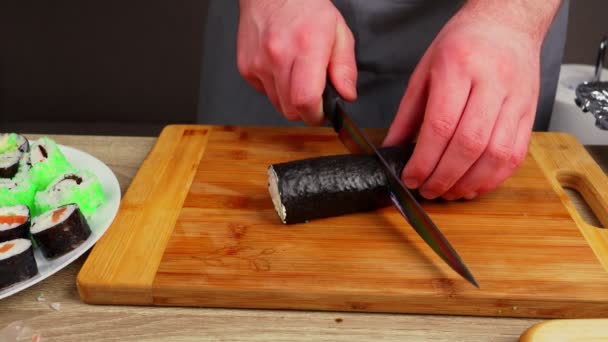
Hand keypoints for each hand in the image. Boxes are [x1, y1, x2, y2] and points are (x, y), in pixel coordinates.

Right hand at [237, 0, 356, 124]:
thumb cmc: (305, 7)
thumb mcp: (339, 32)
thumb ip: (345, 67)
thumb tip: (346, 95)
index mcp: (306, 47)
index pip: (305, 99)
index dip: (315, 114)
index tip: (322, 112)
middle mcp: (278, 56)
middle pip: (290, 109)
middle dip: (305, 110)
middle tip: (313, 96)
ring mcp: (258, 63)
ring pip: (277, 104)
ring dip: (289, 99)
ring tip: (297, 75)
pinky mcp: (246, 67)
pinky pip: (264, 92)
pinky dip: (275, 88)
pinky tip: (281, 68)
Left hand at [383, 4, 552, 200]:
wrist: (507, 23)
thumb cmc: (463, 43)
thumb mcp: (424, 70)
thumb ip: (407, 114)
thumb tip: (391, 148)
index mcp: (459, 67)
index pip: (441, 124)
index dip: (424, 160)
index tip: (411, 177)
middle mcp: (492, 82)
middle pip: (469, 143)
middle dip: (444, 176)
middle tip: (427, 190)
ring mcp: (516, 99)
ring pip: (496, 154)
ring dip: (470, 182)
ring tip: (449, 192)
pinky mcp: (530, 113)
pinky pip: (516, 154)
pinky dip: (494, 177)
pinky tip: (474, 184)